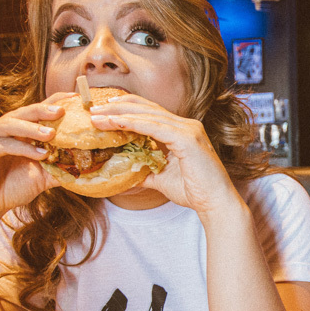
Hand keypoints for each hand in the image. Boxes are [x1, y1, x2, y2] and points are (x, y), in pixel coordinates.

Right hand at [0, 94, 69, 220]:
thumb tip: (86, 166)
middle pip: (22, 113)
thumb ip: (58, 168)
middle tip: (61, 111)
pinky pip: (1, 144)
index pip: (34, 112)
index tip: (73, 98)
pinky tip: (38, 154)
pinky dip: (21, 148)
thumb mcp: (40, 177)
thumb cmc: (8, 190)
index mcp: (14, 131)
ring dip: (32, 128)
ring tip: (52, 134)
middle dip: (42, 110)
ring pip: (10, 125)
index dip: (52, 102)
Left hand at [89, 95, 240, 215]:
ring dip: (120, 114)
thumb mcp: (162, 179)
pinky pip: (155, 127)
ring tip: (98, 115)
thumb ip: (146, 173)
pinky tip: (115, 123)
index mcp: (182, 131)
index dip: (127, 108)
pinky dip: (133, 123)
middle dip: (118, 106)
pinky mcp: (188, 139)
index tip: (105, 109)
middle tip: (94, 108)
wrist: (216, 204)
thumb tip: (126, 177)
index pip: (151, 113)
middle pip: (147, 108)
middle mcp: (186, 126)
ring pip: (148, 115)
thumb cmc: (195, 192)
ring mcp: (188, 130)